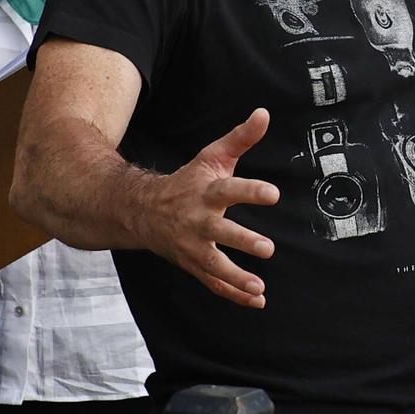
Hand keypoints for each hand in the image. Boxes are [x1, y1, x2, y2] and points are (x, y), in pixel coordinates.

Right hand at [137, 109, 281, 308]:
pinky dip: (234, 294)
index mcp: (206, 193)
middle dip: (242, 241)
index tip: (273, 193)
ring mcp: (193, 246)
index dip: (251, 191)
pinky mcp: (193, 264)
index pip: (229, 190)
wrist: (141, 211)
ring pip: (214, 265)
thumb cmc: (187, 182)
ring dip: (237, 277)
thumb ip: (240, 138)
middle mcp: (198, 221)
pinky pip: (214, 283)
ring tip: (260, 285)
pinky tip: (258, 299)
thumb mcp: (211, 157)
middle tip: (268, 248)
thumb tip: (264, 113)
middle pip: (220, 232)